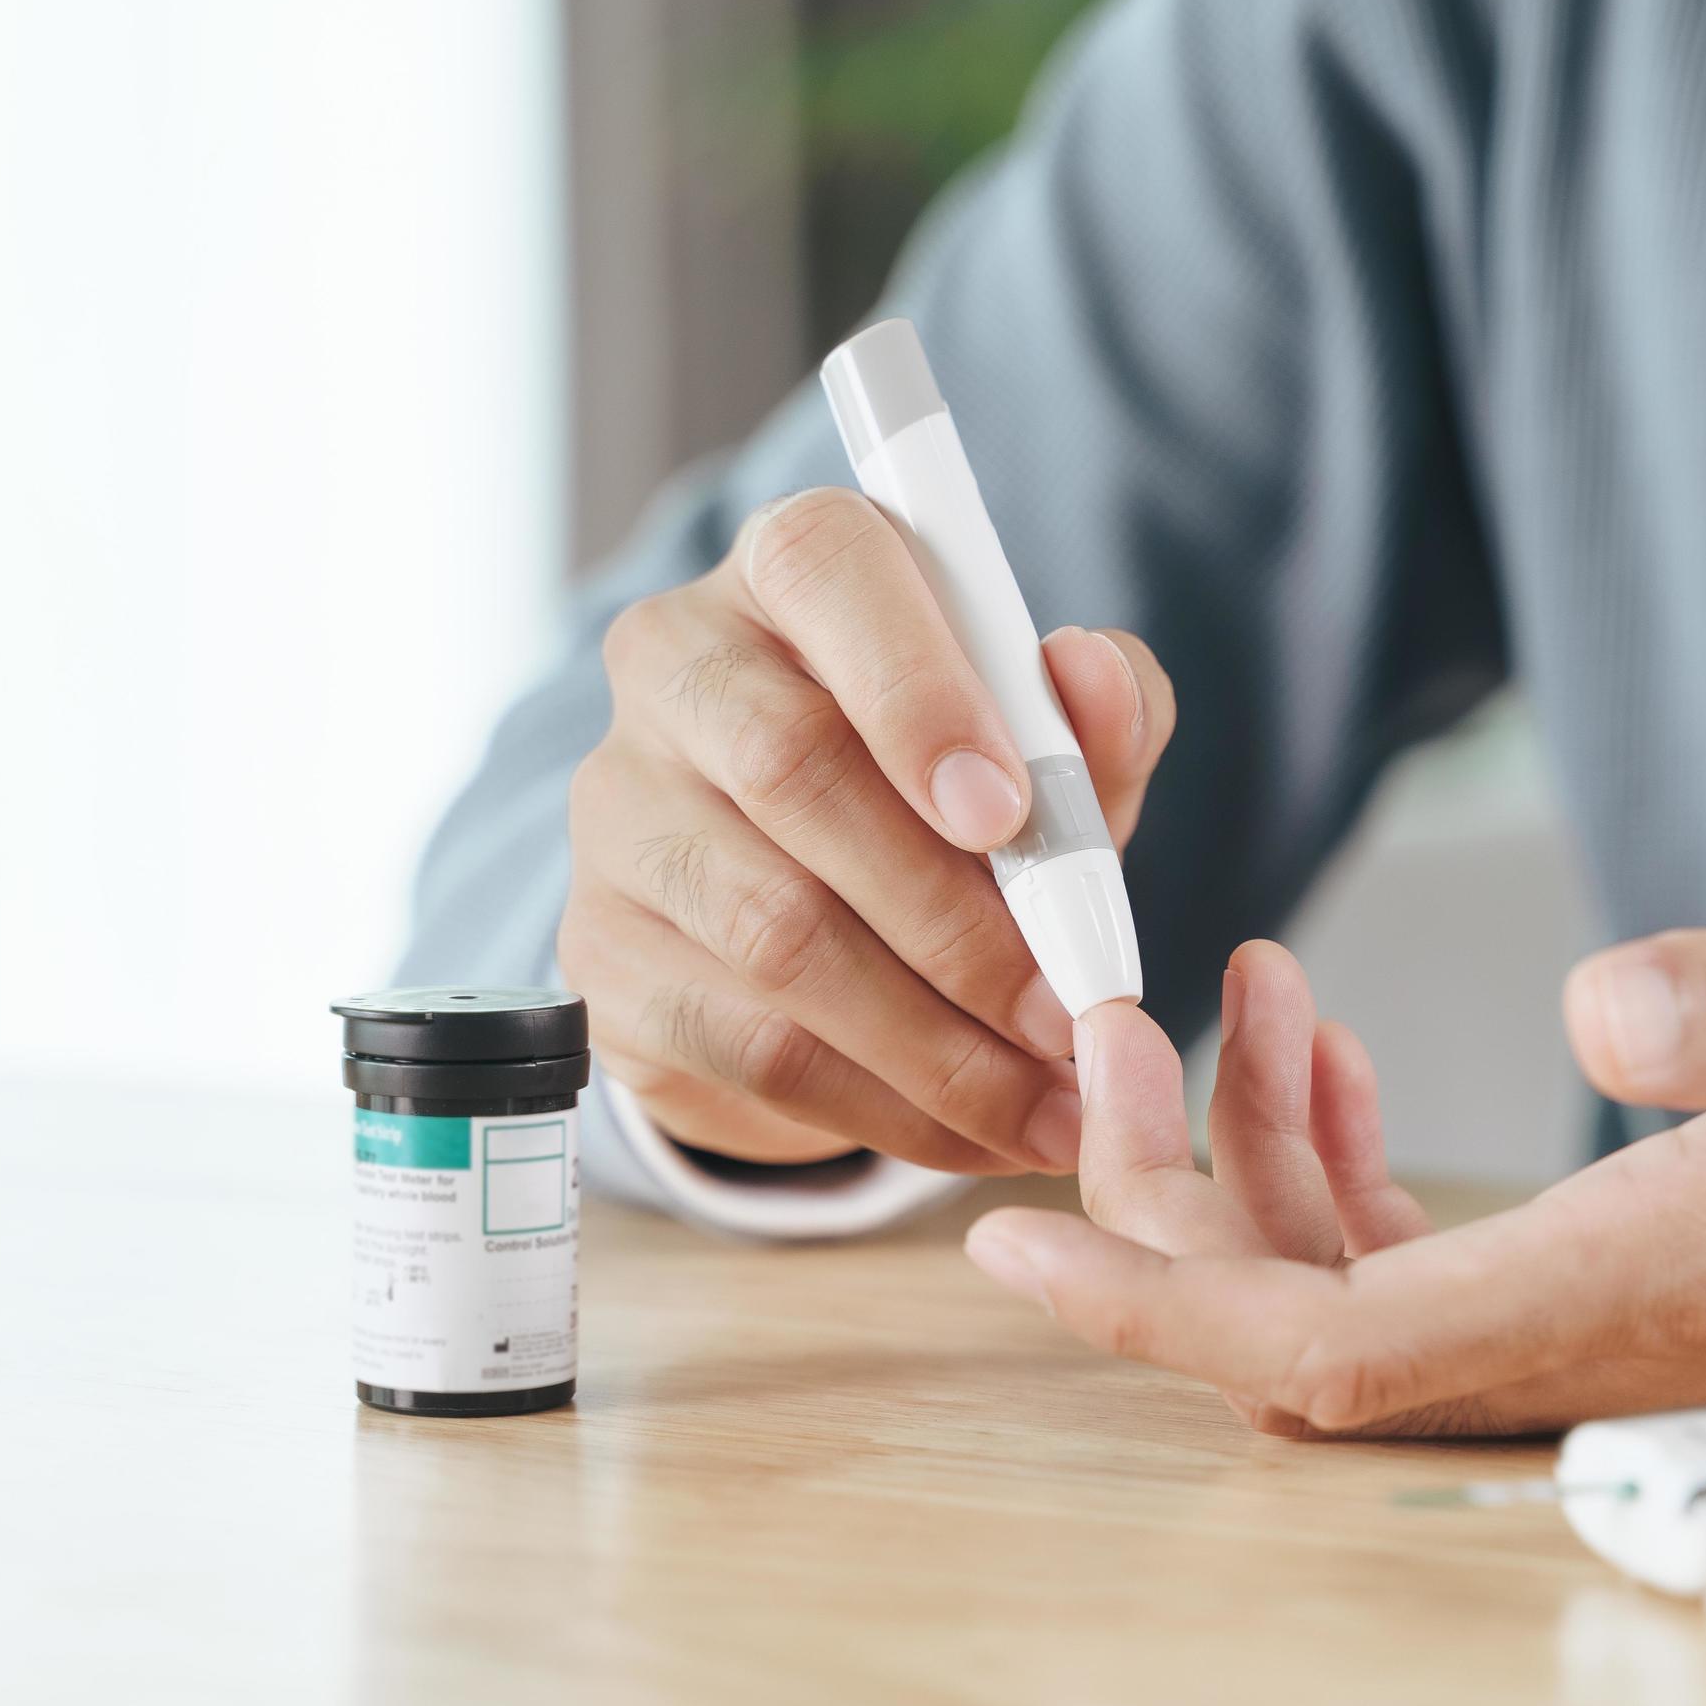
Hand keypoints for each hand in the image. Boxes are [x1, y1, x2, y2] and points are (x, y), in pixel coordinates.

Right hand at [558, 488, 1175, 1174]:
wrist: (824, 918)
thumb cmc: (958, 794)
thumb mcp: (1052, 748)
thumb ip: (1098, 710)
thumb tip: (1087, 670)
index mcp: (797, 570)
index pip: (828, 571)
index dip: (917, 692)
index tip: (1006, 815)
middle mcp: (680, 666)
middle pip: (793, 770)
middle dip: (957, 916)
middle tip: (1071, 1011)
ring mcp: (622, 811)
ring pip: (774, 930)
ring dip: (937, 1040)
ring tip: (1052, 1102)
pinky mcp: (607, 954)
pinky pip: (750, 1043)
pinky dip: (887, 1106)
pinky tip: (980, 1135)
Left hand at [961, 884, 1705, 1433]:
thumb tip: (1600, 1008)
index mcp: (1657, 1283)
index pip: (1338, 1350)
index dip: (1157, 1304)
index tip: (1010, 1231)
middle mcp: (1615, 1335)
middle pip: (1305, 1340)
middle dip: (1166, 1209)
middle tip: (1117, 1025)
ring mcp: (1622, 1317)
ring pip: (1352, 1301)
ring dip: (1249, 1171)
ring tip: (1244, 992)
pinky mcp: (1637, 1273)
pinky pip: (1427, 1268)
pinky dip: (1338, 1170)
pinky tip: (1327, 1051)